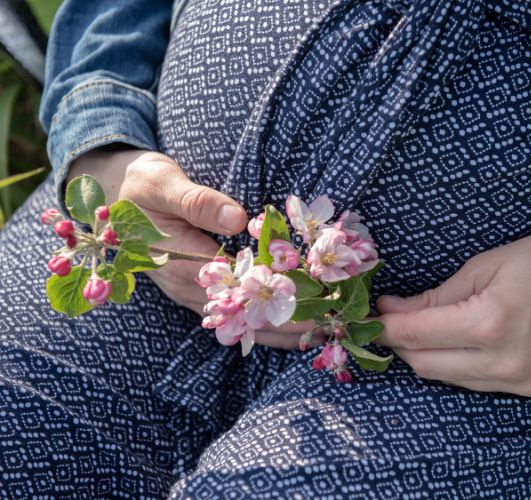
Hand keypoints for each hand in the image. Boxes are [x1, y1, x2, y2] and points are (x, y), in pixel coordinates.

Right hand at [68, 149, 313, 348]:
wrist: (116, 196)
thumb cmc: (140, 186)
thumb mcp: (161, 182)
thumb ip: (196, 200)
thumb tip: (237, 219)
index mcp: (179, 265)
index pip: (238, 287)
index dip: (275, 293)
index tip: (312, 298)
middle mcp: (187, 288)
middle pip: (243, 314)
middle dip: (286, 320)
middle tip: (328, 325)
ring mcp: (192, 295)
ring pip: (240, 322)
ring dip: (278, 328)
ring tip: (319, 333)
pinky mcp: (198, 291)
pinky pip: (233, 316)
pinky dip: (262, 323)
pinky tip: (291, 328)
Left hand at [376, 225, 530, 396]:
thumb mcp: (485, 265)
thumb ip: (435, 296)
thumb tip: (393, 313)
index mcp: (489, 323)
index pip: (416, 336)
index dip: (386, 327)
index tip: (370, 316)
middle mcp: (504, 361)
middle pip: (425, 366)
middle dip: (402, 344)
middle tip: (395, 321)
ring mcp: (521, 380)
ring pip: (449, 380)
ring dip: (429, 357)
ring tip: (427, 330)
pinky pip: (479, 384)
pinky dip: (461, 367)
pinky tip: (462, 344)